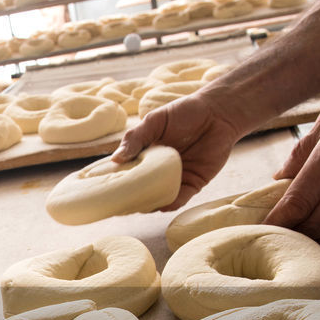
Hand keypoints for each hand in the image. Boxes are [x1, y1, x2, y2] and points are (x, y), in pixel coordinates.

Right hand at [111, 92, 244, 210]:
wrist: (218, 112)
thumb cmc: (184, 112)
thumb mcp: (154, 121)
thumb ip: (135, 138)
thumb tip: (115, 159)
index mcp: (145, 156)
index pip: (126, 173)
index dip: (115, 182)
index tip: (100, 191)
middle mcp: (158, 171)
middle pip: (140, 190)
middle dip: (129, 198)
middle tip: (115, 205)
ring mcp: (175, 179)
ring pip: (158, 198)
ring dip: (148, 204)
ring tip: (136, 207)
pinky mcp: (193, 184)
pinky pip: (180, 199)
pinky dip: (170, 203)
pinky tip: (161, 205)